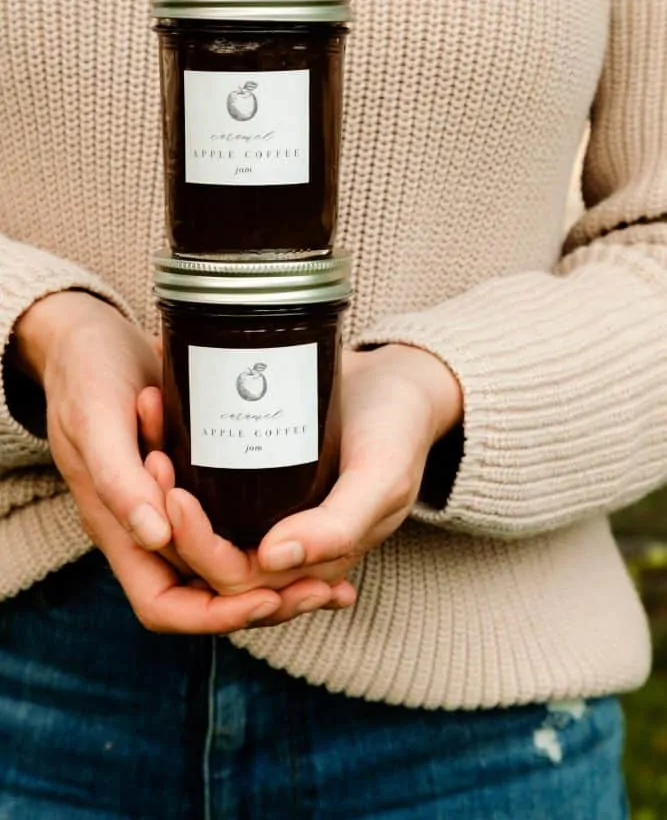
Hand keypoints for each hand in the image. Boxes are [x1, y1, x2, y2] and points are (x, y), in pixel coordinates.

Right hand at [12, 291, 333, 632]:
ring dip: (279, 570)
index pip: (165, 604)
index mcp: (118, 526)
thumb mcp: (96, 418)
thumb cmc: (86, 370)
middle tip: (327, 587)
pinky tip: (317, 520)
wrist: (88, 333)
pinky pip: (237, 517)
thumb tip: (158, 536)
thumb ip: (119, 478)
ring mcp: (174, 501)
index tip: (269, 599)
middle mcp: (148, 525)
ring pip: (230, 559)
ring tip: (334, 571)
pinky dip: (274, 528)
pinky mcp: (199, 472)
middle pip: (209, 591)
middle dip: (267, 597)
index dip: (215, 615)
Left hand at [153, 344, 460, 623]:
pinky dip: (182, 455)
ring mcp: (268, 510)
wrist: (404, 381)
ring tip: (151, 435)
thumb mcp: (382, 479)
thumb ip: (339, 525)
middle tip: (152, 459)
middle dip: (171, 515)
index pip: (237, 579)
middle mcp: (283, 545)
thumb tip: (272, 560)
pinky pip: (207, 481)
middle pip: (205, 552)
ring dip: (167, 485)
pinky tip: (162, 423)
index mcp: (312, 562)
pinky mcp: (256, 476)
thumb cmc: (398, 431)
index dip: (199, 547)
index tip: (175, 496)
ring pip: (200, 517)